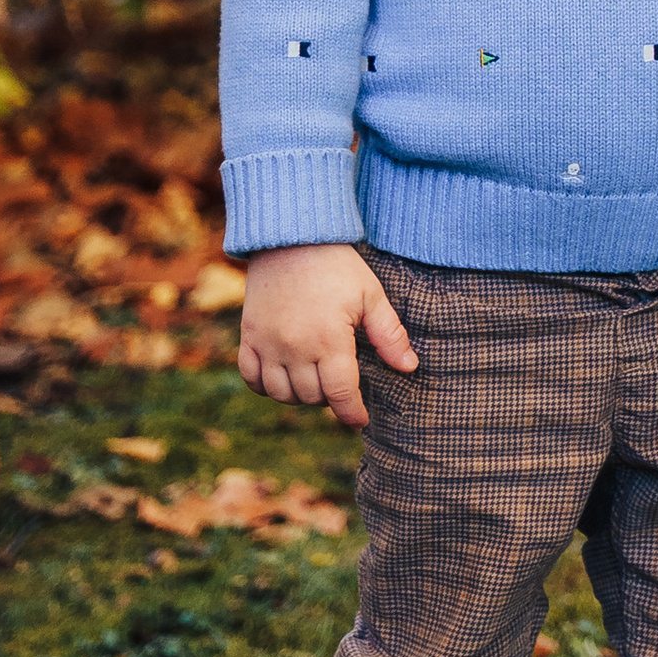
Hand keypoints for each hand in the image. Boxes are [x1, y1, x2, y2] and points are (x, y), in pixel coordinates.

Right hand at [237, 243, 417, 430]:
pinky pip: (251, 379)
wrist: (291, 237)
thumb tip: (409, 367)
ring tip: (316, 382)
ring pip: (282, 394)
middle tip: (341, 385)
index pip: (341, 394)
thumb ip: (389, 334)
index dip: (353, 413)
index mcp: (329, 340)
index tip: (361, 419)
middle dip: (330, 399)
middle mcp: (294, 348)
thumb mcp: (370, 295)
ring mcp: (267, 344)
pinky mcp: (248, 336)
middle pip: (312, 397)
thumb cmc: (337, 265)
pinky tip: (283, 378)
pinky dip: (266, 387)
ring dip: (300, 396)